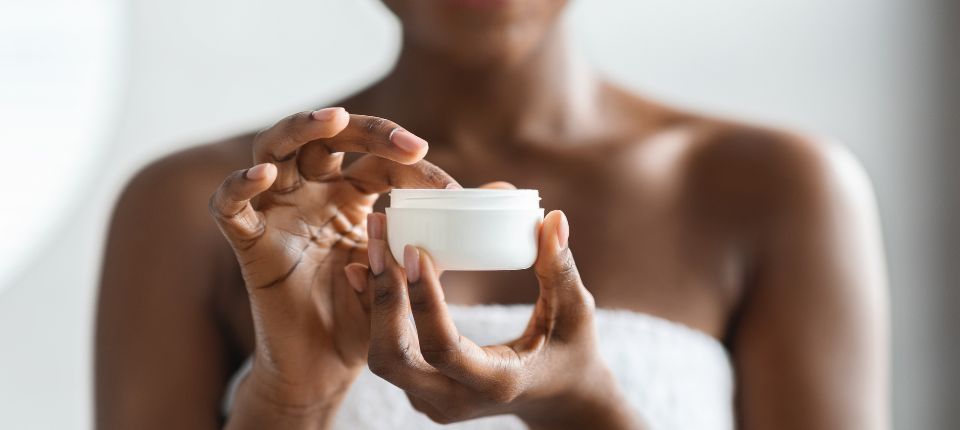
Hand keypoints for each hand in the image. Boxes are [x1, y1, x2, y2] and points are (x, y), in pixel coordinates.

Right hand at [209, 108, 457, 413]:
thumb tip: (505, 194)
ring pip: (273, 150)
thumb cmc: (368, 315)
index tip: (451, 189)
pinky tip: (265, 175)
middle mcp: (312, 195)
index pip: (376, 161)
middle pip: (325, 138)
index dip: (411, 165)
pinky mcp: (250, 243)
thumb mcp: (413, 269)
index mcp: (350, 196)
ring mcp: (279, 213)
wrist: (330, 366)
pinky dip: (239, 186)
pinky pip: (230, 206)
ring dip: (299, 129)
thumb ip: (448, 232)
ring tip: (330, 120)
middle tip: (405, 142)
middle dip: (363, 128)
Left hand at [344, 211, 640, 428]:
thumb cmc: (571, 351)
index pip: (443, 348)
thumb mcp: (576, 312)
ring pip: (381, 356)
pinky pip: (386, 351)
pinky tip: (367, 267)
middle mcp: (454, 400)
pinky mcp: (421, 389)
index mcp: (495, 383)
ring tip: (372, 243)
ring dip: (373, 299)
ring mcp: (432, 400)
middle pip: (393, 358)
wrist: (558, 398)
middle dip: (381, 296)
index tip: (414, 251)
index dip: (424, 301)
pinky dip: (375, 310)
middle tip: (379, 238)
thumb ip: (561, 269)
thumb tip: (553, 219)